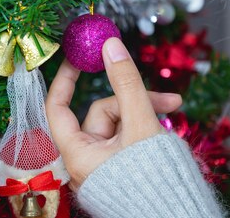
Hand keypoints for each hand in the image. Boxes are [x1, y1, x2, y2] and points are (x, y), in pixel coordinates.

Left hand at [46, 37, 181, 190]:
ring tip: (172, 113)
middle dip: (133, 99)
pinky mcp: (119, 168)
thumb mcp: (141, 124)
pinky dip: (144, 127)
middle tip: (166, 99)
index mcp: (77, 154)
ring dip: (144, 112)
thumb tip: (110, 46)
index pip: (57, 106)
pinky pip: (126, 136)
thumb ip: (127, 83)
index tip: (77, 58)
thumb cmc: (156, 183)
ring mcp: (103, 165)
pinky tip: (166, 129)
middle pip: (101, 112)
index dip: (65, 78)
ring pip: (118, 121)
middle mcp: (85, 160)